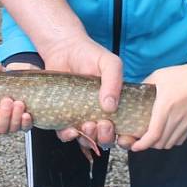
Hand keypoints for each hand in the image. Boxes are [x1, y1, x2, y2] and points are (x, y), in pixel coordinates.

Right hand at [0, 60, 33, 133]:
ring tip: (19, 103)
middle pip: (0, 128)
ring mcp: (16, 121)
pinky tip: (27, 115)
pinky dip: (25, 123)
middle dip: (4, 116)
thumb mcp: (8, 72)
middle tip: (7, 101)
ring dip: (15, 118)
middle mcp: (4, 117)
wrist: (40, 82)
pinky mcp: (28, 123)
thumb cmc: (19, 78)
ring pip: (12, 129)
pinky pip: (26, 128)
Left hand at [39, 35, 122, 149]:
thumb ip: (114, 81)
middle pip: (104, 138)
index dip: (124, 137)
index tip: (121, 131)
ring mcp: (79, 115)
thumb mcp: (109, 63)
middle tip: (103, 124)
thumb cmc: (89, 54)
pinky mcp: (62, 114)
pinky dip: (67, 135)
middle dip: (105, 137)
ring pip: (85, 139)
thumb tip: (111, 105)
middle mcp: (98, 113)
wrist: (63, 47)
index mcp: (114, 105)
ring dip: (88, 138)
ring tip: (87, 125)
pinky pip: (64, 132)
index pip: (123, 129)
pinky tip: (69, 128)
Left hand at [124, 56, 186, 150]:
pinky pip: (180, 140)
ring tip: (150, 137)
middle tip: (139, 139)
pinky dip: (171, 141)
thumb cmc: (182, 75)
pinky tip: (165, 134)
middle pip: (161, 143)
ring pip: (171, 143)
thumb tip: (135, 91)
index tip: (134, 146)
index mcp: (165, 107)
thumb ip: (145, 85)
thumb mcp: (158, 76)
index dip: (143, 144)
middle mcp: (176, 118)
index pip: (154, 134)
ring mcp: (186, 123)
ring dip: (159, 144)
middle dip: (148, 145)